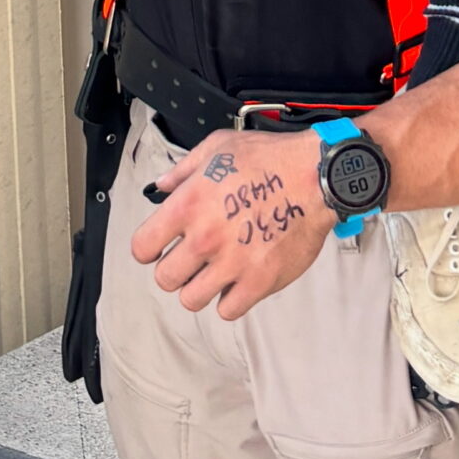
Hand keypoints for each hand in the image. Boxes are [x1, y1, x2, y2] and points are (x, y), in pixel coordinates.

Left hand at [130, 131, 329, 320]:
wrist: (315, 176)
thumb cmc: (270, 158)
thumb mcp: (218, 147)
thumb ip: (184, 169)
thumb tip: (161, 187)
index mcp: (189, 204)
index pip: (143, 246)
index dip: (148, 247)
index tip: (159, 246)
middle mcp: (205, 238)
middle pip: (165, 279)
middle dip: (174, 269)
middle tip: (190, 259)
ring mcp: (232, 264)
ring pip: (191, 300)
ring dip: (199, 287)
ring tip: (214, 271)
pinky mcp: (258, 282)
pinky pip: (227, 310)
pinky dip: (230, 299)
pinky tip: (237, 280)